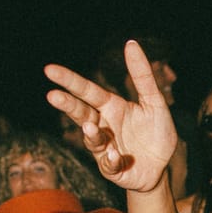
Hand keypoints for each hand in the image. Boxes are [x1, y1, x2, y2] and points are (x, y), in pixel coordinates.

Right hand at [44, 42, 176, 192]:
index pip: (87, 91)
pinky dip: (110, 159)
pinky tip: (115, 155)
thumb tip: (131, 43)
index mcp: (110, 107)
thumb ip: (142, 76)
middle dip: (67, 105)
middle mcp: (103, 125)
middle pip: (80, 113)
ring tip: (89, 126)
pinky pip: (107, 164)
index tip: (49, 70)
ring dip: (90, 133)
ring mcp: (104, 148)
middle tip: (52, 95)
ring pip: (91, 139)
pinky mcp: (112, 169)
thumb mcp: (154, 101)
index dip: (69, 81)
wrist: (163, 166)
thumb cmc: (156, 132)